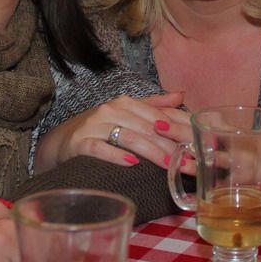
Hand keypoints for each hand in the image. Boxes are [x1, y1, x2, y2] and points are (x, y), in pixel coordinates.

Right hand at [34, 92, 188, 171]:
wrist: (62, 140)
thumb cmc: (101, 128)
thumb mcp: (127, 113)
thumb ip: (155, 105)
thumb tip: (181, 95)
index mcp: (126, 103)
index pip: (158, 117)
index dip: (180, 132)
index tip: (198, 149)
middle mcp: (111, 110)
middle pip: (147, 128)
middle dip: (171, 147)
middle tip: (188, 164)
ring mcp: (94, 126)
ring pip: (128, 137)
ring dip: (150, 152)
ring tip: (168, 165)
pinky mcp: (80, 143)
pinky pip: (100, 148)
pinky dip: (116, 155)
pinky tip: (132, 163)